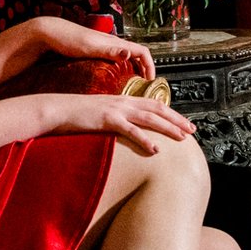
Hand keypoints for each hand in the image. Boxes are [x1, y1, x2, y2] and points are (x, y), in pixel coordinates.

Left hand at [34, 15, 154, 76]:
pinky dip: (120, 70)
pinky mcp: (94, 52)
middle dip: (144, 69)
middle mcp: (111, 43)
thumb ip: (110, 51)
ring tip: (130, 85)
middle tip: (144, 85)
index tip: (150, 80)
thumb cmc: (67, 38)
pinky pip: (114, 60)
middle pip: (136, 55)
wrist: (48, 33)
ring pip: (125, 58)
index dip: (150, 65)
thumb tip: (129, 53)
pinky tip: (111, 80)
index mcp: (114, 42)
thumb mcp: (90, 47)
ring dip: (132, 70)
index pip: (142, 51)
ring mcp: (102, 47)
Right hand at [39, 90, 195, 154]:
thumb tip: (127, 129)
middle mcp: (123, 102)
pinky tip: (155, 150)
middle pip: (157, 108)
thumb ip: (116, 119)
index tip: (184, 123)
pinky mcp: (107, 120)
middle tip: (192, 130)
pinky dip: (145, 140)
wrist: (57, 110)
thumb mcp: (101, 114)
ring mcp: (116, 110)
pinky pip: (130, 131)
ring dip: (168, 128)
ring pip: (149, 118)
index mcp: (123, 100)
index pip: (154, 104)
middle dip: (177, 119)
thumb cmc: (78, 115)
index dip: (171, 113)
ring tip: (183, 138)